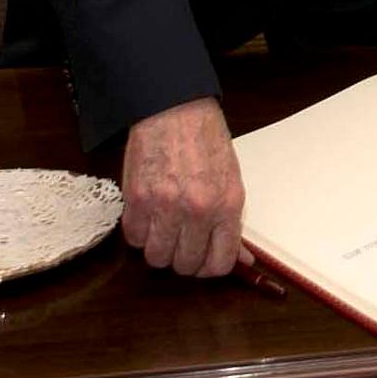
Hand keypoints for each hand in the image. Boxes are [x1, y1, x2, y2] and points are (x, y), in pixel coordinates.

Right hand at [120, 96, 245, 278]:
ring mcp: (164, 206)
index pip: (220, 263)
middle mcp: (197, 210)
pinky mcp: (136, 200)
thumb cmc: (206, 140)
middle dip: (185, 259)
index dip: (211, 268)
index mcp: (227, 204)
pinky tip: (148, 216)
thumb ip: (232, 221)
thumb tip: (242, 257)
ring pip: (157, 258)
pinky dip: (140, 233)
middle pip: (186, 265)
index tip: (206, 260)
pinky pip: (134, 239)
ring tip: (165, 228)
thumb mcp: (231, 179)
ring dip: (160, 248)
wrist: (174, 109)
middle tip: (184, 241)